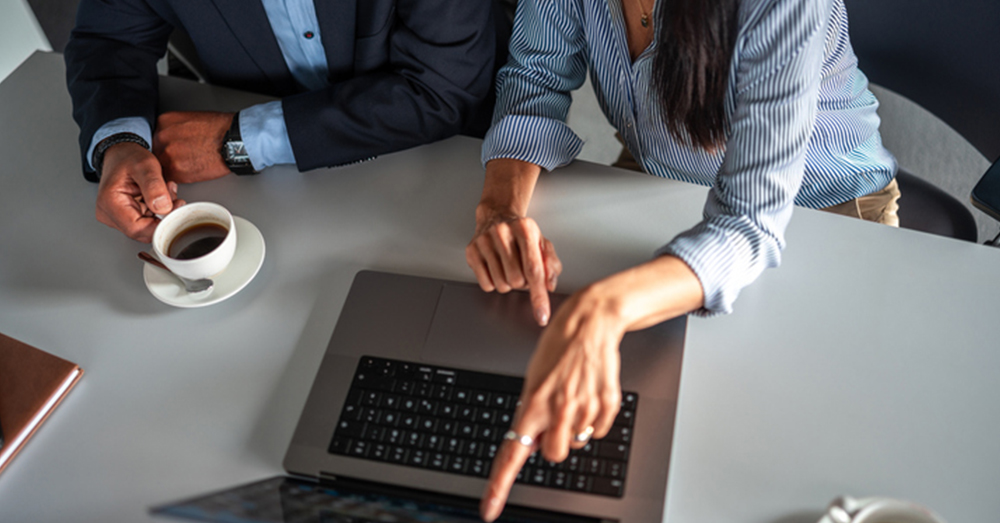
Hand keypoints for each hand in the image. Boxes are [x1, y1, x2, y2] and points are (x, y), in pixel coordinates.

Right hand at [96, 142, 183, 242]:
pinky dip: (158, 210)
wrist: (122, 153)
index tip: (175, 210)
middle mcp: (109, 214)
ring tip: (165, 191)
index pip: (137, 229)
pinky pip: (147, 221)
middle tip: (173, 197)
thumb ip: (154, 186)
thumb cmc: (128, 157)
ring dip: (162, 212)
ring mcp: (116, 217)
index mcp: (110, 203)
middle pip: (143, 231)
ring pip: (147, 226)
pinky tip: (160, 196)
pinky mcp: (125, 216)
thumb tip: (162, 207)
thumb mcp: (145, 165)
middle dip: (163, 217)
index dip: (160, 224)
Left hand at [153, 111, 233, 183]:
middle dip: (167, 158)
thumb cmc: (221, 129)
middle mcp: (161, 137)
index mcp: (164, 122)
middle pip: (155, 153)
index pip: (155, 138)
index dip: (165, 146)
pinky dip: (181, 178)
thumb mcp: (191, 119)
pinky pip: (172, 179)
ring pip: (162, 167)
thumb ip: (176, 129)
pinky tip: (193, 171)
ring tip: (190, 165)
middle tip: (182, 158)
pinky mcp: (176, 171)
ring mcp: (167, 155)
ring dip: (173, 169)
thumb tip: (174, 139)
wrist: (233, 140)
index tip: (173, 149)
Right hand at [466, 205, 561, 325]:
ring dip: (508, 283)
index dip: (539, 296)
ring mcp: (484, 242)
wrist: (496, 216)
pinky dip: (494, 282)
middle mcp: (502, 233)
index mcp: (525, 230)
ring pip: (501, 285)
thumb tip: (549, 285)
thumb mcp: (543, 243)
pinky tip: (496, 268)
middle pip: (517, 281)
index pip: (534, 270)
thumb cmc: (521, 234)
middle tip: (521, 269)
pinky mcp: (471, 251)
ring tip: (508, 267)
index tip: (542, 315)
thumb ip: (551, 264)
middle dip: (522, 282)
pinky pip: (486, 285)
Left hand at [481, 286, 623, 521]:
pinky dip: (593, 420)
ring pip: (576, 443)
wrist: (591, 322)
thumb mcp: (533, 378)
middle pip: (553, 455)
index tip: (489, 509)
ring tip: (572, 397)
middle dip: (552, 444)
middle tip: (553, 420)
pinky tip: (589, 395)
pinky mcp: (608, 405)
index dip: (498, 485)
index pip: (511, 454)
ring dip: (572, 430)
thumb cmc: (558, 346)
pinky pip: (598, 431)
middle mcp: (558, 410)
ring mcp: (585, 409)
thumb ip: (531, 413)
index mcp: (532, 403)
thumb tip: (535, 442)